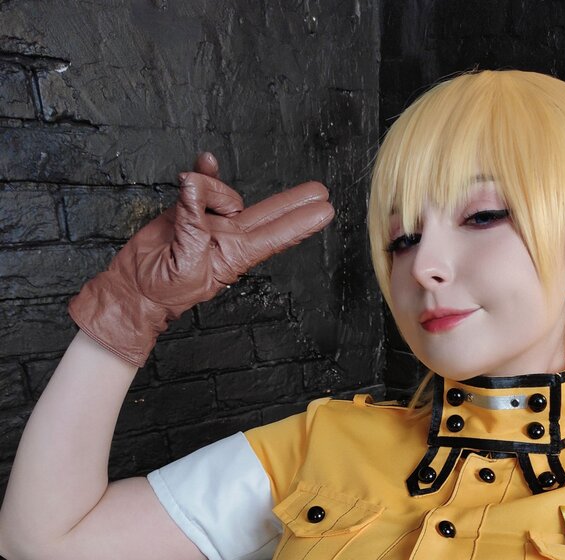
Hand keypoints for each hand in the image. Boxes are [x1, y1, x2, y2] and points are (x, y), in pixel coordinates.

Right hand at [68, 152, 333, 366]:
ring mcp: (211, 222)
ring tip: (189, 188)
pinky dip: (203, 173)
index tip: (324, 213)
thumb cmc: (165, 288)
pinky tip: (205, 161)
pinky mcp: (189, 211)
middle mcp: (228, 237)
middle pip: (267, 215)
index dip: (300, 223)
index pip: (275, 236)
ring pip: (224, 193)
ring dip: (209, 185)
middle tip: (319, 191)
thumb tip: (192, 186)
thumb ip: (192, 221)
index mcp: (235, 255)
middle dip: (292, 203)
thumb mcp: (184, 258)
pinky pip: (201, 185)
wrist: (136, 286)